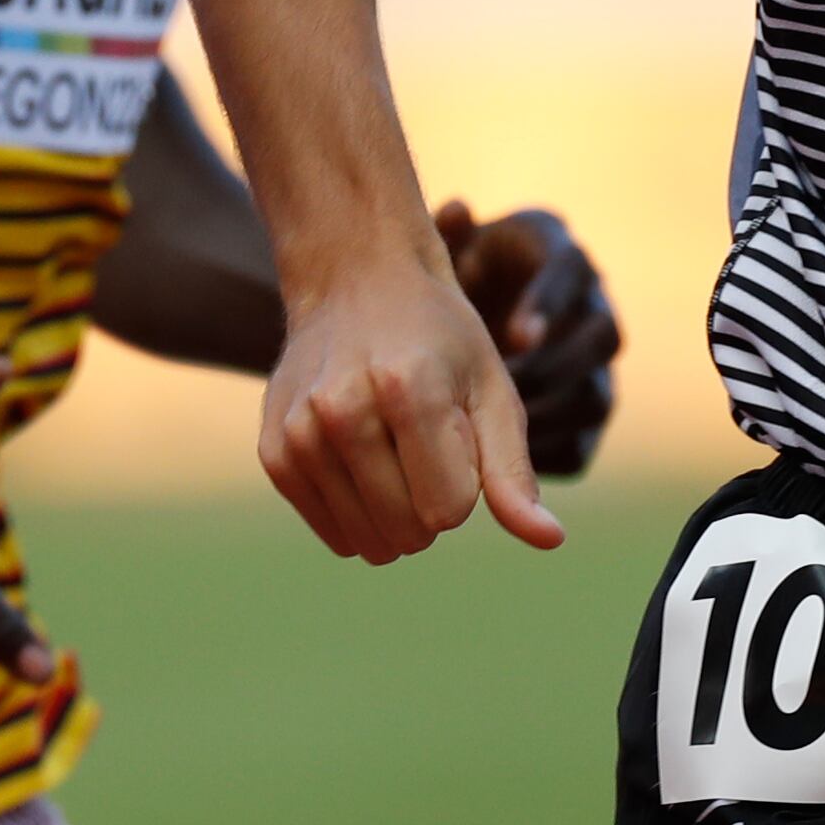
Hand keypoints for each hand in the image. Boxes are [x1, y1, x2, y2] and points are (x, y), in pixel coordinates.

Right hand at [263, 239, 560, 562]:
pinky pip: (333, 532)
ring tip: (389, 447)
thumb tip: (550, 540)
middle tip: (421, 441)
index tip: (454, 430)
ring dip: (393, 512)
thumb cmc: (439, 341)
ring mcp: (299, 431)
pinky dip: (357, 515)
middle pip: (409, 532)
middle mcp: (341, 410)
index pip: (449, 510)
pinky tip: (359, 463)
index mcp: (407, 390)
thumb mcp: (491, 390)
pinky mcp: (274, 450)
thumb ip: (513, 471)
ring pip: (369, 542)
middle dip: (431, 505)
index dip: (465, 480)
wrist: (353, 282)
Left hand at [438, 200, 620, 478]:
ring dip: (546, 414)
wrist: (471, 313)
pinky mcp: (583, 421)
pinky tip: (496, 461)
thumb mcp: (455, 249)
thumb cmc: (461, 273)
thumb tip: (457, 208)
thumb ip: (452, 235)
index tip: (514, 334)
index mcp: (566, 261)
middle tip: (502, 388)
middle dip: (553, 367)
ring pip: (596, 399)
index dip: (550, 305)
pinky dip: (542, 456)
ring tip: (495, 426)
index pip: (574, 275)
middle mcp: (594, 313)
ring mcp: (596, 371)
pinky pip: (580, 447)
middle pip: (603, 340)